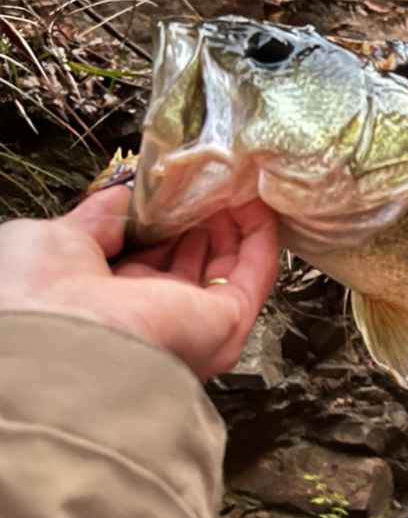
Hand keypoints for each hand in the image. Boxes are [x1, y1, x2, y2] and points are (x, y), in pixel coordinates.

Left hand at [0, 187, 278, 381]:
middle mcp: (154, 317)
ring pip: (229, 266)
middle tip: (212, 177)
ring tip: (239, 180)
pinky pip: (254, 273)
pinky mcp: (227, 323)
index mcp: (110, 302)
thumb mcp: (60, 238)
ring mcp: (194, 324)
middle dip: (204, 215)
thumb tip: (127, 192)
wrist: (58, 340)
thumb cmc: (38, 298)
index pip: (149, 256)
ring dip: (237, 221)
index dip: (165, 219)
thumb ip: (101, 216)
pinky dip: (260, 235)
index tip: (175, 186)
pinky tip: (257, 202)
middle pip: (194, 259)